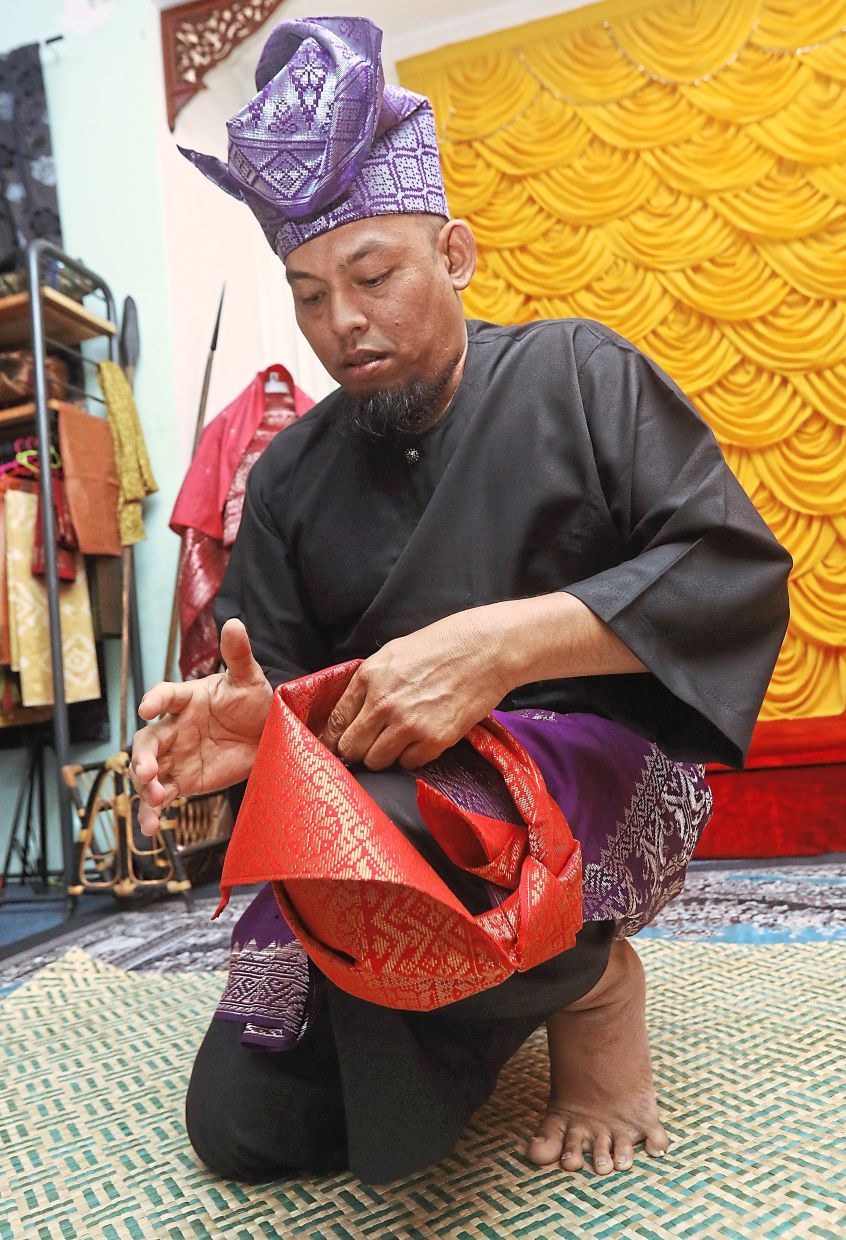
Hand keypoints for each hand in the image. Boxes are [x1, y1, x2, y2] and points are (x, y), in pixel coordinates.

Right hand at [130, 618, 272, 835]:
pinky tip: (152, 829)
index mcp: (187, 698)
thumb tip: (234, 622)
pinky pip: (162, 797)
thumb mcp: (250, 678)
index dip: (155, 699)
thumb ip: (238, 655)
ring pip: (150, 771)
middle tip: (149, 769)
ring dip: (146, 785)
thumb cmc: (254, 700)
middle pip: (149, 741)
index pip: (166, 695)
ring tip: (155, 797)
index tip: (147, 708)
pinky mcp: (183, 781)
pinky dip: (153, 812)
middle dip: (144, 755)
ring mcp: (176, 756)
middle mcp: (175, 727)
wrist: (266, 735)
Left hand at [319, 610, 509, 769]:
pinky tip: (423, 738)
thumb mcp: (393, 653)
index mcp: (369, 677)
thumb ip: (368, 683)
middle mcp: (383, 703)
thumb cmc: (441, 646)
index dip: (333, 738)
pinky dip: (412, 755)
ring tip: (399, 740)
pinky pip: (409, 763)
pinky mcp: (435, 740)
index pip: (336, 722)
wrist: (485, 650)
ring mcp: (409, 724)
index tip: (335, 746)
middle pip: (351, 748)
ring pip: (376, 761)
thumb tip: (350, 714)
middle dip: (358, 748)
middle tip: (370, 744)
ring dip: (384, 755)